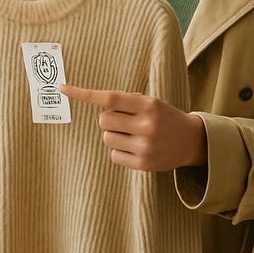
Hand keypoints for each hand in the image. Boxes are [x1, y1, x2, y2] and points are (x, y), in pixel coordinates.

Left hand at [60, 83, 206, 171]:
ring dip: (115, 135)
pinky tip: (136, 148)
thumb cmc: (165, 117)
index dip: (84, 93)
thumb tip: (98, 102)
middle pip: (104, 120)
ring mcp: (145, 146)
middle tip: (126, 120)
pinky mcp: (143, 164)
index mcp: (148, 105)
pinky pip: (114, 155)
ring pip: (107, 138)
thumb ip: (129, 102)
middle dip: (110, 119)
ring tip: (133, 135)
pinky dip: (121, 151)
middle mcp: (146, 125)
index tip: (62, 88)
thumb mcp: (152, 102)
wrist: (191, 141)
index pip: (110, 98)